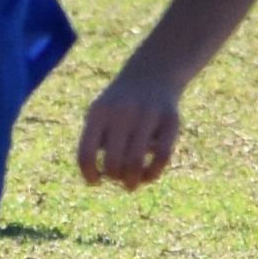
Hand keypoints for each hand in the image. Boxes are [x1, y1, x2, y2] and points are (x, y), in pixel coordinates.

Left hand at [78, 70, 181, 189]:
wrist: (152, 75)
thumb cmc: (119, 104)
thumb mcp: (99, 115)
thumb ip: (95, 141)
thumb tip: (96, 176)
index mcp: (98, 114)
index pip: (86, 154)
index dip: (88, 174)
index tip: (95, 182)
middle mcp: (122, 114)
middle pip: (113, 162)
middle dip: (115, 177)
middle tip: (118, 179)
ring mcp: (147, 116)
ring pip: (136, 163)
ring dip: (133, 181)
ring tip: (132, 184)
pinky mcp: (171, 121)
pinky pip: (162, 157)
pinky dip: (153, 173)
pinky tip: (148, 177)